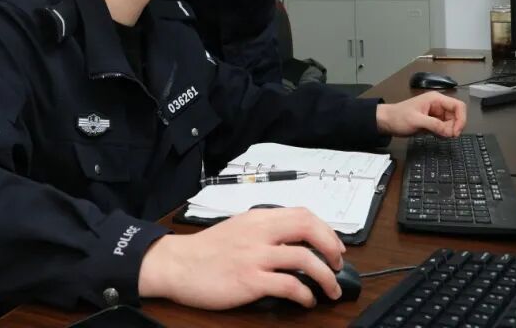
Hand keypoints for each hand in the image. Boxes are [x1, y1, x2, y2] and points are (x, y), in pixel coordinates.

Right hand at [138, 207, 345, 309]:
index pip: (303, 214)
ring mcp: (255, 256)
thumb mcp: (239, 228)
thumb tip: (294, 239)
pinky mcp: (249, 280)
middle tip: (338, 264)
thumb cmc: (206, 250)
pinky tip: (306, 300)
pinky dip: (305, 294)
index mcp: (258, 218)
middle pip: (309, 229)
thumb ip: (265, 229)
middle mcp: (259, 233)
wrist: (178, 264)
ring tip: (330, 290)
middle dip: (331, 247)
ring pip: (305, 259)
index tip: (334, 246)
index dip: (326, 230)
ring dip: (325, 276)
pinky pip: (288, 285)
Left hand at [376, 92, 466, 137]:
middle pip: (456, 116)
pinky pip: (444, 128)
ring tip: (435, 134)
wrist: (386, 121)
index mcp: (436, 99)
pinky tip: (433, 135)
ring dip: (447, 131)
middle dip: (453, 127)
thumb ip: (434, 125)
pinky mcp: (433, 122)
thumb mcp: (416, 120)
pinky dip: (443, 133)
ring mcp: (436, 114)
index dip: (461, 119)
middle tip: (444, 136)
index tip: (455, 132)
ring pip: (451, 123)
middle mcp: (438, 105)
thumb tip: (450, 132)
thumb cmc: (399, 117)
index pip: (458, 106)